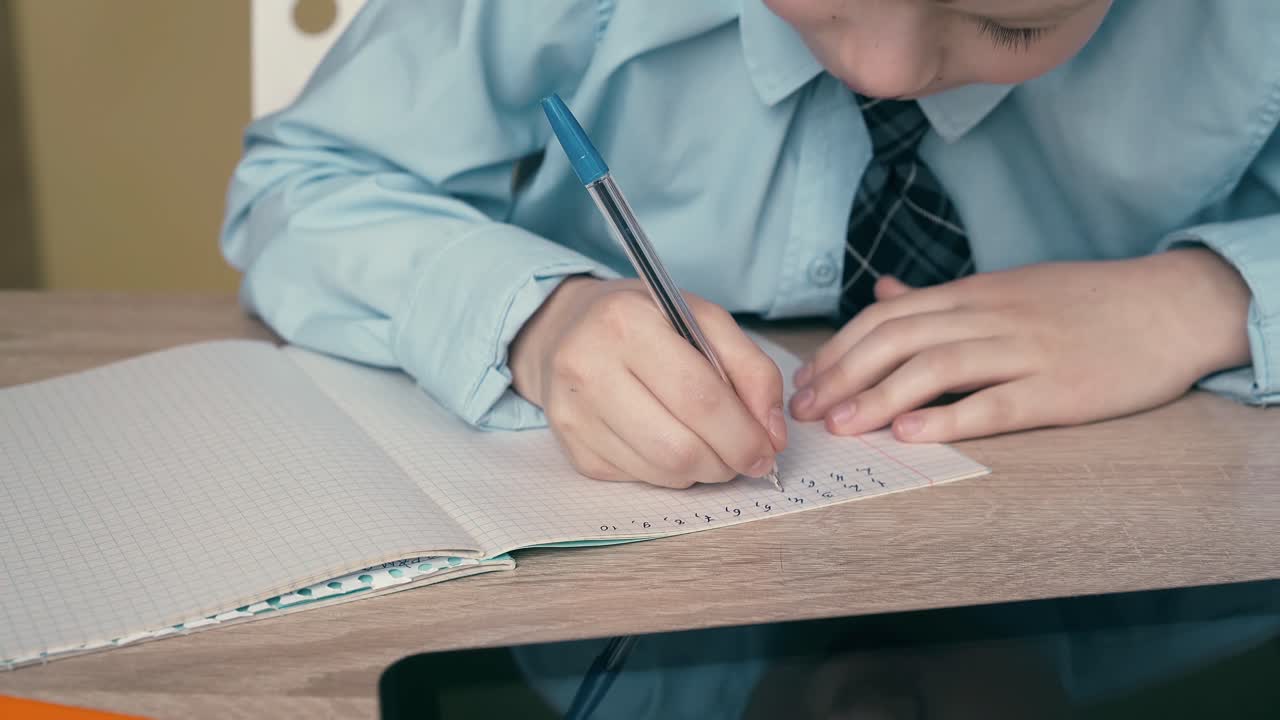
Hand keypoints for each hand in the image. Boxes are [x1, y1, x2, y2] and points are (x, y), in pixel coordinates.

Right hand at [510, 277, 787, 487]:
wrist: (566, 330)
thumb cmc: (644, 322)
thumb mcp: (702, 319)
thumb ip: (751, 369)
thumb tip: (773, 435)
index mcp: (627, 323)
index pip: (699, 397)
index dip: (743, 434)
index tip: (768, 450)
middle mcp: (589, 368)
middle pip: (678, 446)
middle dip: (726, 462)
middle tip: (745, 457)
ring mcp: (573, 414)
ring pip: (660, 471)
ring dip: (701, 471)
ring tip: (712, 449)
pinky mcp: (571, 448)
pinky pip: (638, 479)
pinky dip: (669, 472)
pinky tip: (670, 444)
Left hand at [790, 248, 1251, 441]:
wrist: (1168, 307)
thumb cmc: (1082, 303)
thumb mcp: (1005, 287)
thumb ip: (940, 298)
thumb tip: (884, 291)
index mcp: (974, 295)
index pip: (887, 317)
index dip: (840, 350)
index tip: (807, 383)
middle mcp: (991, 317)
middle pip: (899, 339)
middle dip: (844, 375)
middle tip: (806, 412)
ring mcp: (1025, 352)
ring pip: (939, 366)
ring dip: (881, 395)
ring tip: (842, 426)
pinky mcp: (1059, 389)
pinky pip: (997, 402)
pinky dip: (950, 417)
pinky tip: (910, 433)